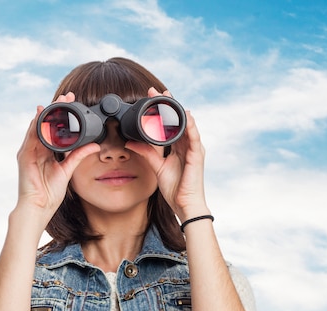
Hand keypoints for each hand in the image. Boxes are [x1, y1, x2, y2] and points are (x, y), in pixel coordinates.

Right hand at [15, 92, 99, 227]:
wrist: (38, 207)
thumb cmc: (49, 194)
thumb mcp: (67, 170)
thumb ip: (78, 156)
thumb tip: (95, 145)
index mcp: (46, 152)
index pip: (54, 129)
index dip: (63, 116)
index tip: (74, 102)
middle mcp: (36, 149)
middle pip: (46, 124)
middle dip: (56, 109)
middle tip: (67, 95)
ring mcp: (29, 152)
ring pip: (38, 126)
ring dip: (47, 112)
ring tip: (57, 101)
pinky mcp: (24, 156)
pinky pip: (30, 137)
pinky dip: (35, 125)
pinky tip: (41, 114)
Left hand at [124, 87, 209, 221]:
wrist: (184, 204)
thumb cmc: (175, 188)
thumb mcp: (156, 166)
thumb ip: (146, 153)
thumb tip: (130, 142)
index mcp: (178, 147)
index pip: (170, 124)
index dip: (161, 110)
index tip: (151, 97)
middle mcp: (187, 145)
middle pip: (178, 120)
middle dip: (168, 104)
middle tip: (157, 91)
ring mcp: (193, 148)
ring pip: (186, 124)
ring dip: (176, 109)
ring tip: (168, 96)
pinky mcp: (196, 155)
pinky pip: (193, 137)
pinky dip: (189, 125)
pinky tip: (185, 115)